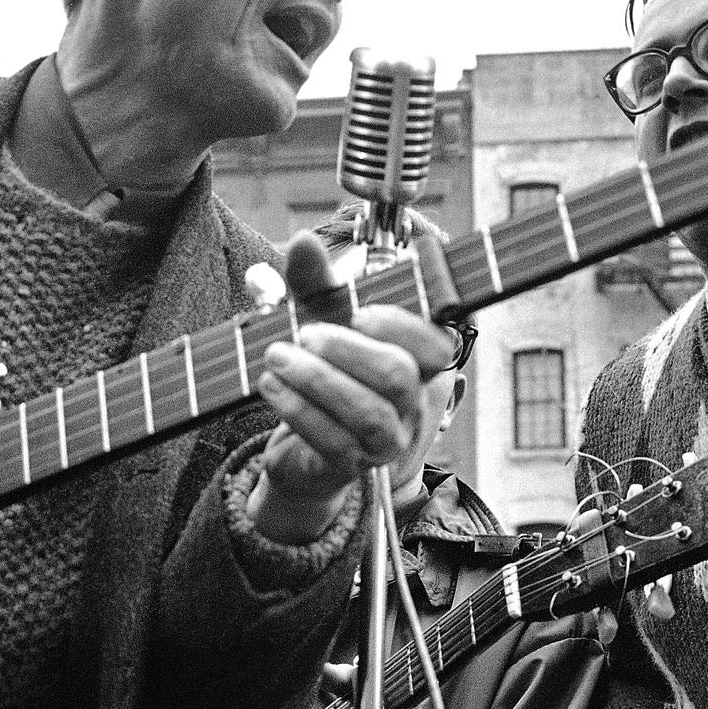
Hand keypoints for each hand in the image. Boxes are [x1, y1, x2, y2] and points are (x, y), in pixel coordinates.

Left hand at [246, 233, 453, 545]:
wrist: (300, 447)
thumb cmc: (321, 371)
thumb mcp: (314, 317)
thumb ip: (313, 281)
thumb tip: (303, 241)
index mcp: (415, 362)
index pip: (437, 343)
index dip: (403, 327)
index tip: (359, 311)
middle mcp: (411, 403)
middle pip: (399, 376)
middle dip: (346, 350)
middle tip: (303, 335)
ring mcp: (386, 440)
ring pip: (369, 415)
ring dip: (318, 381)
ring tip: (276, 357)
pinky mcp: (353, 467)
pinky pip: (334, 442)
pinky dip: (298, 410)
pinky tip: (270, 386)